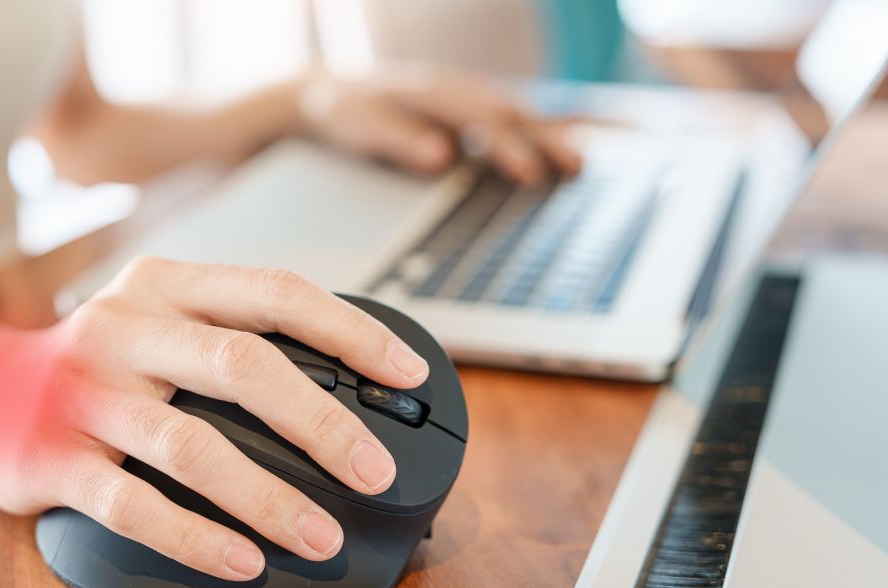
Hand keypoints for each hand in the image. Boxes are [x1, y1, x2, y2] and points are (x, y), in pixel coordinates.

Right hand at [0, 259, 429, 580]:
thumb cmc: (97, 361)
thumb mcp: (159, 319)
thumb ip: (233, 334)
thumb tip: (348, 382)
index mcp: (166, 284)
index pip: (275, 292)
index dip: (350, 330)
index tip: (406, 373)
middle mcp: (125, 327)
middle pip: (242, 365)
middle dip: (322, 423)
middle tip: (374, 472)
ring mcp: (85, 393)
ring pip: (191, 444)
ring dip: (266, 497)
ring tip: (319, 536)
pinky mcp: (52, 458)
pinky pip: (133, 505)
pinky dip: (196, 538)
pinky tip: (244, 562)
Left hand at [297, 65, 580, 183]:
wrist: (329, 92)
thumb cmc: (345, 111)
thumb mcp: (362, 126)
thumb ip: (400, 139)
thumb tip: (441, 155)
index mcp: (433, 91)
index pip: (480, 120)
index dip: (508, 147)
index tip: (532, 174)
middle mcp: (457, 88)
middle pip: (511, 114)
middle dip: (547, 139)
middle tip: (579, 165)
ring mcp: (466, 96)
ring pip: (518, 113)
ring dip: (552, 134)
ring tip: (583, 162)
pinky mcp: (469, 110)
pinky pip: (512, 118)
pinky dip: (542, 129)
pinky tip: (568, 144)